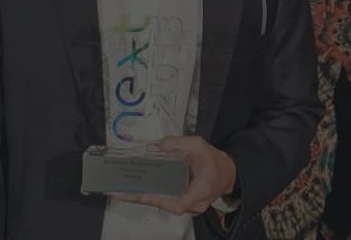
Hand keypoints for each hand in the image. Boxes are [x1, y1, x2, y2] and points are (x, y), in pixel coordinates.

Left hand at [113, 136, 237, 216]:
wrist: (228, 173)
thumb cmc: (216, 162)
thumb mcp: (199, 145)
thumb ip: (177, 143)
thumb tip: (155, 146)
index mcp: (200, 190)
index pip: (178, 204)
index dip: (159, 201)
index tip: (144, 196)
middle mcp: (195, 202)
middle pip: (166, 205)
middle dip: (143, 199)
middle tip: (123, 194)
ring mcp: (190, 205)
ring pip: (165, 204)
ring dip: (146, 199)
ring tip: (126, 192)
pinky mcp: (185, 202)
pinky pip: (168, 202)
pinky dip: (153, 196)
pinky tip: (140, 191)